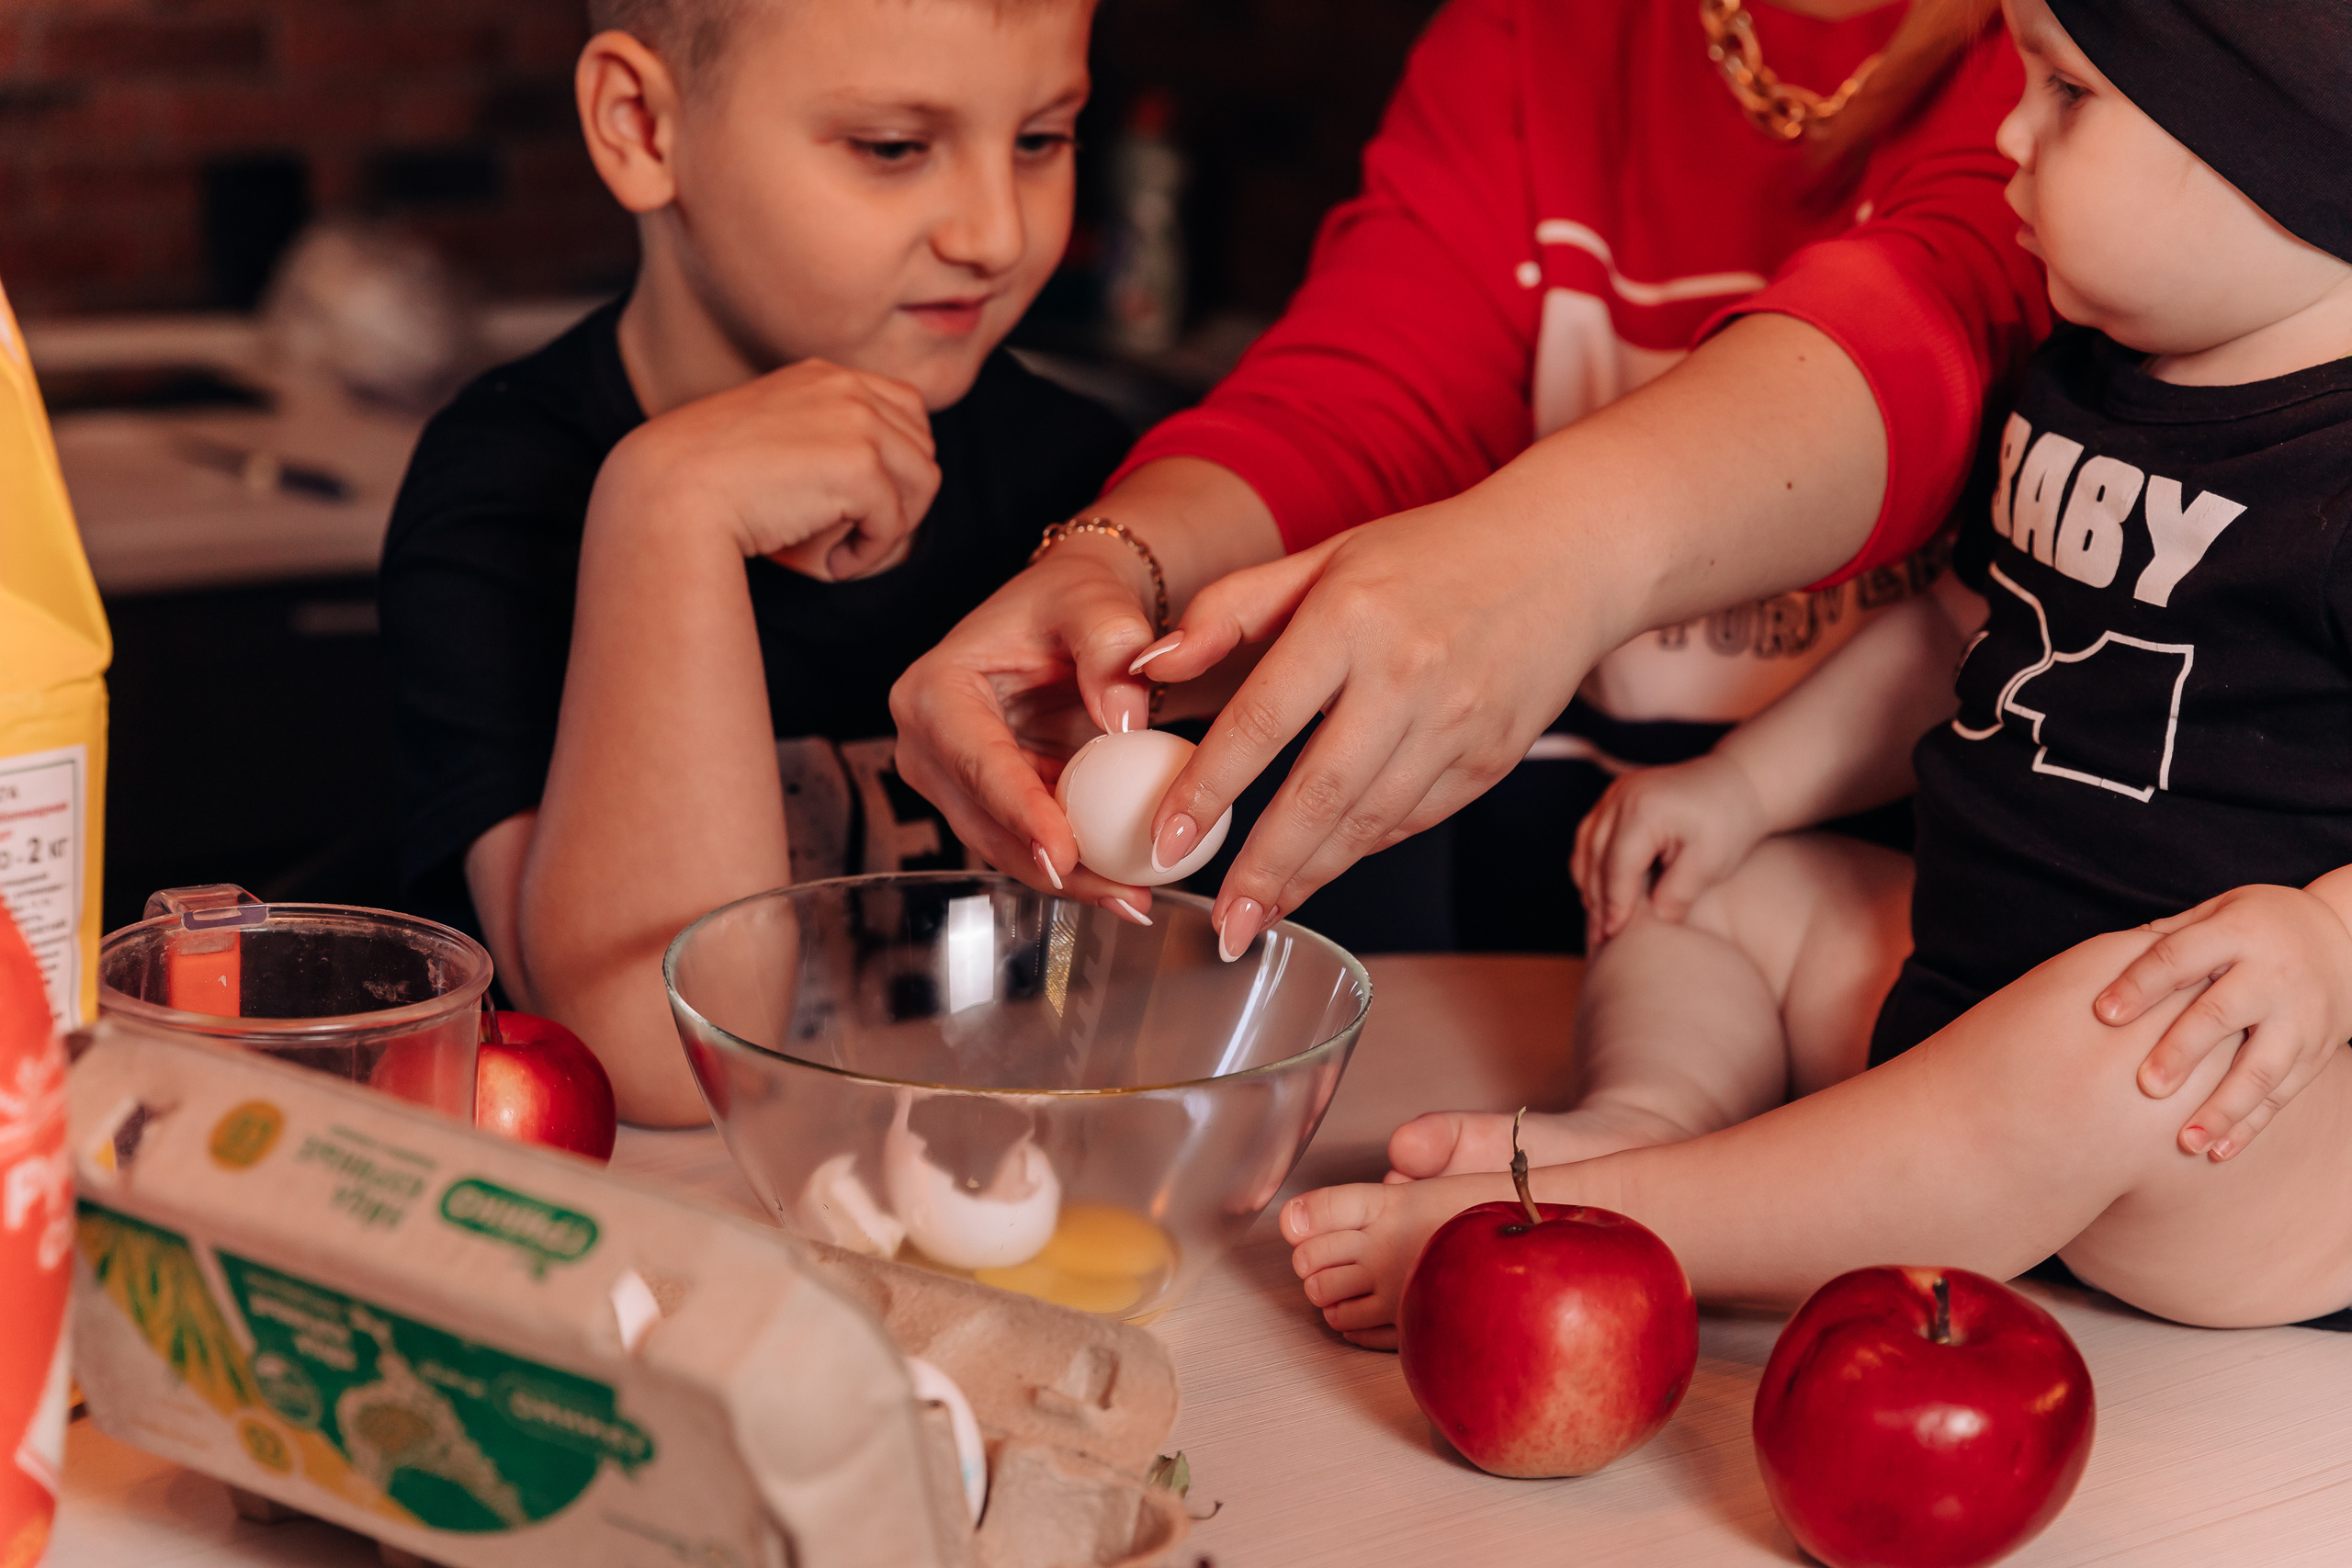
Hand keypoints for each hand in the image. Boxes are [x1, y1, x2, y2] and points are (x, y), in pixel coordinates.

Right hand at [613, 358, 937, 580]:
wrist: (670, 494)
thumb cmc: (707, 480)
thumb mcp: (770, 436)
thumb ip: (819, 436)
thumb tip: (877, 478)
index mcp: (824, 376)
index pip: (906, 409)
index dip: (898, 460)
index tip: (863, 498)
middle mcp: (846, 389)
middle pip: (921, 447)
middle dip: (901, 496)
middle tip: (858, 531)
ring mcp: (857, 423)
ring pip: (922, 483)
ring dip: (890, 526)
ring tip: (846, 548)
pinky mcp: (859, 467)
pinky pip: (894, 523)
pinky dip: (868, 553)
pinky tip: (830, 561)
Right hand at [889, 534, 1167, 910]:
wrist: (1072, 617)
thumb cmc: (1073, 602)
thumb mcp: (1095, 604)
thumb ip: (1111, 646)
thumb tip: (1124, 721)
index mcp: (933, 690)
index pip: (977, 761)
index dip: (1021, 811)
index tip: (1065, 852)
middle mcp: (927, 744)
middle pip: (985, 821)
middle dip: (1052, 865)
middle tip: (1120, 893)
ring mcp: (953, 781)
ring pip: (1005, 847)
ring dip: (1069, 880)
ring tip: (1134, 901)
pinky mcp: (986, 804)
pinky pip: (1027, 846)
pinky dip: (1076, 869)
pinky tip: (1125, 888)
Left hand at [1130, 501, 1603, 953]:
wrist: (1567, 556)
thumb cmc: (1430, 555)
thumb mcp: (1323, 559)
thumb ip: (1230, 609)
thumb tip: (1151, 664)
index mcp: (1349, 619)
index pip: (1262, 720)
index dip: (1208, 788)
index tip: (1166, 838)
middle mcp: (1405, 676)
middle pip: (1318, 794)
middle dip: (1262, 868)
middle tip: (1221, 922)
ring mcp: (1456, 723)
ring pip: (1369, 822)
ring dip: (1310, 876)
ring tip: (1260, 911)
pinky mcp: (1491, 758)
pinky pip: (1414, 820)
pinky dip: (1364, 849)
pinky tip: (1324, 869)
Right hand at [1570, 753, 1769, 941]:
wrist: (1738, 780)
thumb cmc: (1730, 821)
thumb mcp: (1711, 864)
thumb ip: (1677, 895)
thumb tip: (1652, 921)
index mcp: (1644, 809)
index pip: (1618, 867)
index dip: (1614, 905)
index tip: (1613, 936)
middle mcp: (1621, 796)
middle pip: (1594, 857)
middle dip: (1597, 899)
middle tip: (1600, 936)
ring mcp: (1615, 792)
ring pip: (1586, 845)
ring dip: (1589, 882)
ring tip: (1599, 917)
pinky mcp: (1617, 796)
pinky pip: (1592, 833)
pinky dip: (1593, 862)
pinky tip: (1603, 888)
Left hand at [2094, 885, 2351, 1159]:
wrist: (2345, 940)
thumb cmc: (2256, 925)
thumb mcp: (2218, 911)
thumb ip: (2170, 937)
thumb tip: (2100, 964)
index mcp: (2238, 933)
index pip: (2181, 958)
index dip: (2141, 985)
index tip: (2103, 1014)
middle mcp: (2273, 975)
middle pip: (2222, 1015)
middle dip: (2183, 1052)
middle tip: (2146, 1087)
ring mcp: (2300, 1017)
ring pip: (2260, 1068)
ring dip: (2222, 1109)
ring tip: (2184, 1142)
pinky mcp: (2316, 1051)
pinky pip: (2282, 1093)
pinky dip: (2250, 1125)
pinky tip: (2218, 1151)